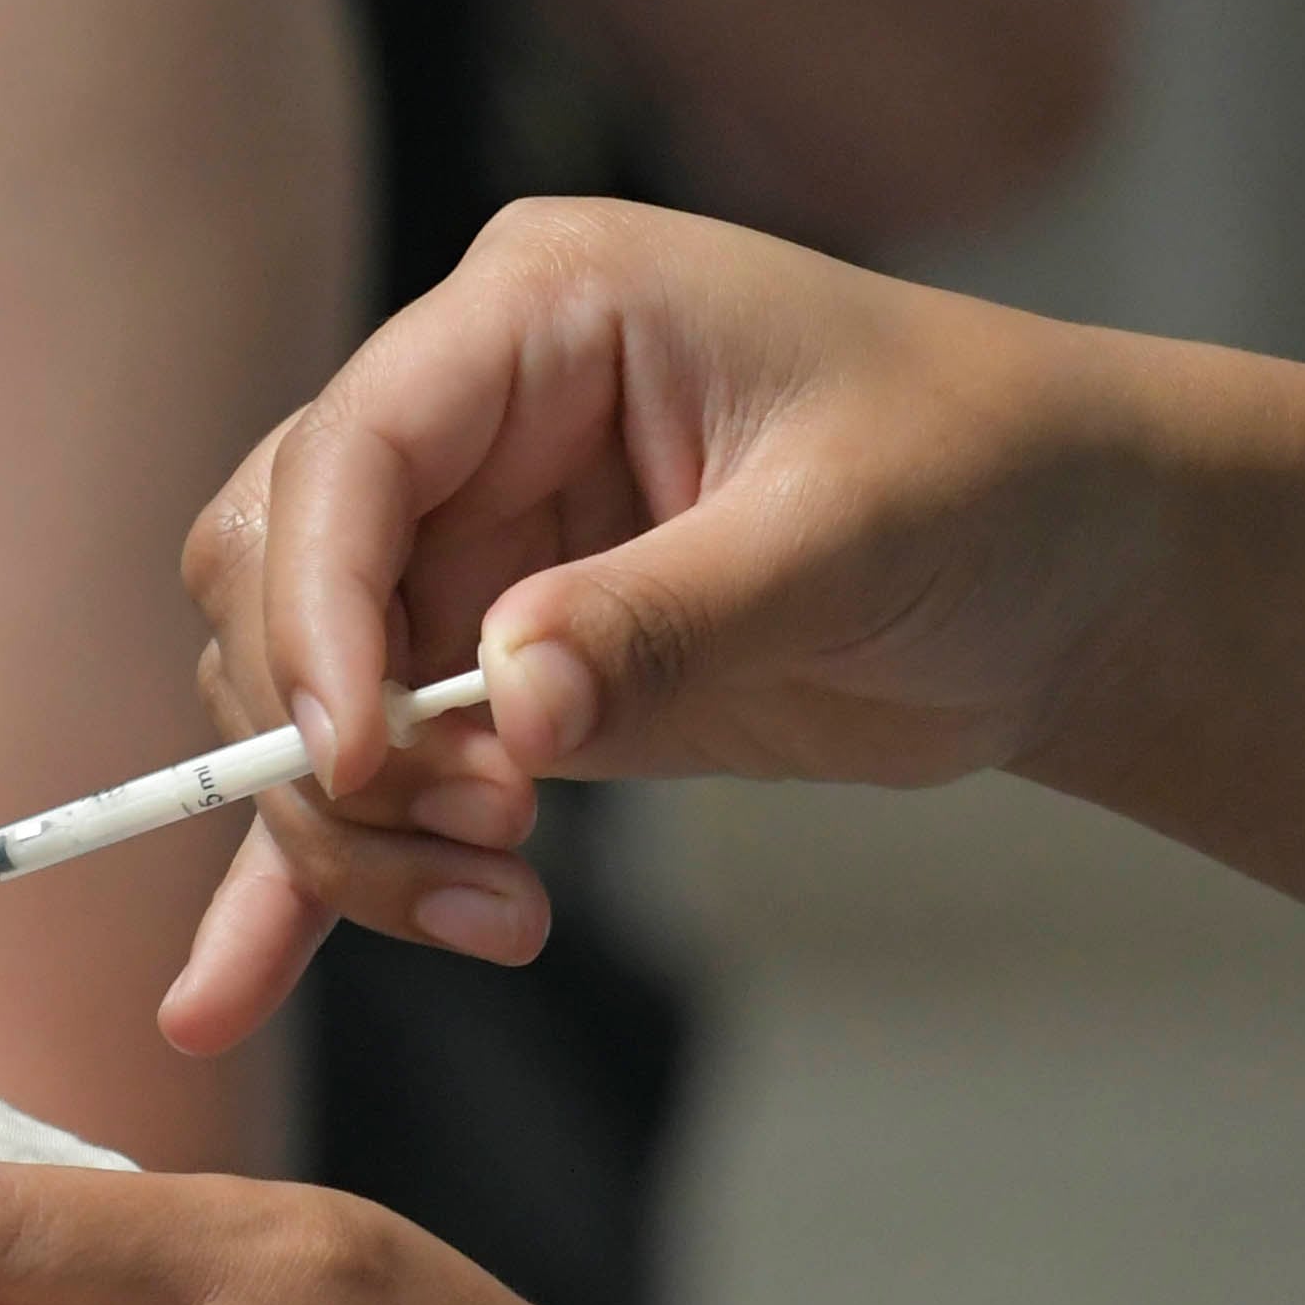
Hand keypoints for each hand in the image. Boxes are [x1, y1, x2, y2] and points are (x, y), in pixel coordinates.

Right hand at [162, 200, 1201, 1051]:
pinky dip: (302, 882)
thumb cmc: (986, 475)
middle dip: (333, 729)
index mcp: (540, 311)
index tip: (357, 758)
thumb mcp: (848, 532)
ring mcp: (474, 549)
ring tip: (505, 910)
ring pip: (304, 694)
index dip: (321, 604)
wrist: (1076, 562)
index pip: (355, 446)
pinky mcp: (495, 675)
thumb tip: (507, 705)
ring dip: (360, 829)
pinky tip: (228, 993)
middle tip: (481, 841)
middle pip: (280, 568)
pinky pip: (364, 779)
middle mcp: (473, 418)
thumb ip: (668, 614)